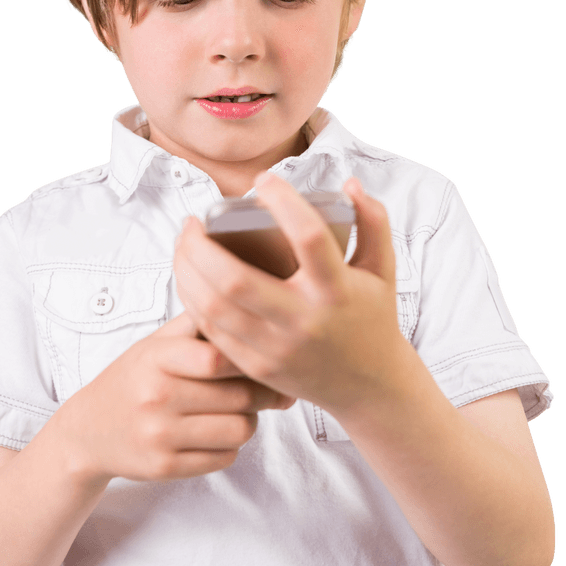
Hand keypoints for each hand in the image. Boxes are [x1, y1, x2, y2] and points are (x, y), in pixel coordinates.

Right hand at [67, 311, 293, 482]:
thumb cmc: (135, 378)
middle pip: (240, 397)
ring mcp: (159, 436)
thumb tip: (251, 314)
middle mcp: (155, 397)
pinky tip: (215, 434)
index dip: (247, 360)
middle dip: (262, 393)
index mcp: (156, 359)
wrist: (88, 431)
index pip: (215, 359)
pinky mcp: (165, 467)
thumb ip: (198, 323)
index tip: (259, 360)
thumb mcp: (156, 342)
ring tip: (237, 412)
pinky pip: (226, 458)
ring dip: (249, 421)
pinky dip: (230, 446)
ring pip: (240, 430)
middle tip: (266, 389)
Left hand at [173, 173, 406, 418]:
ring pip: (213, 307)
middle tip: (191, 221)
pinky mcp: (258, 366)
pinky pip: (212, 330)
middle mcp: (305, 320)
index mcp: (338, 290)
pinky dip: (193, 300)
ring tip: (183, 244)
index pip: (308, 237)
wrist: (371, 385)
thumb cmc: (372, 316)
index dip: (283, 201)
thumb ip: (374, 222)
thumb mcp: (383, 269)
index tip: (264, 180)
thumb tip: (349, 184)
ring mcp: (277, 348)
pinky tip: (188, 277)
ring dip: (187, 271)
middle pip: (236, 280)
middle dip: (200, 245)